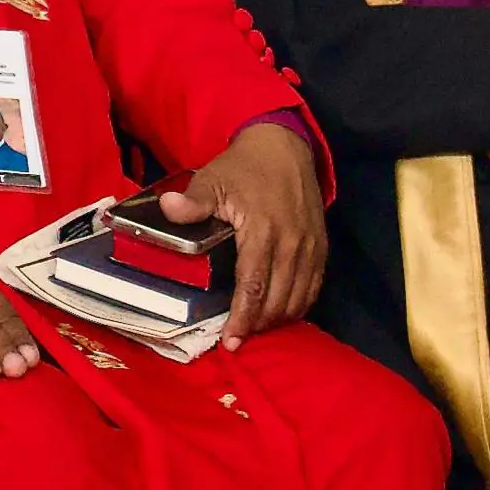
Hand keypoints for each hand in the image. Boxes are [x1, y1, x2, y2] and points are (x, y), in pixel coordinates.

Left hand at [164, 121, 323, 344]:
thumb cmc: (244, 167)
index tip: (231, 342)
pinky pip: (314, 286)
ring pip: (299, 298)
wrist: (285, 147)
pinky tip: (280, 312)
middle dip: (258, 325)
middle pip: (277, 300)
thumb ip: (192, 201)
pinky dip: (298, 304)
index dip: (242, 318)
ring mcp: (310, 247)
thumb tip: (168, 209)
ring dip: (278, 319)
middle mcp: (291, 244)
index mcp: (263, 232)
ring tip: (256, 329)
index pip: (253, 286)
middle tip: (238, 339)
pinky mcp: (321, 246)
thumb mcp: (212, 178)